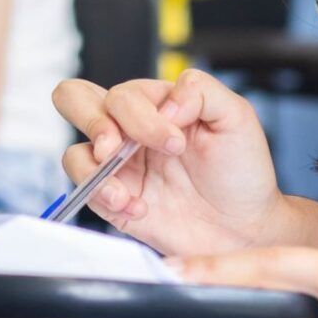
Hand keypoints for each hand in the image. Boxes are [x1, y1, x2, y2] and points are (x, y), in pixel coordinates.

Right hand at [52, 69, 286, 255]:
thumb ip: (201, 91)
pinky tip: (138, 208)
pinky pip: (85, 192)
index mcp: (156, 103)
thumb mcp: (236, 117)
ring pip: (73, 152)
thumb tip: (164, 102)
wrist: (244, 226)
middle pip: (74, 99)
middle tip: (118, 148)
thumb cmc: (241, 170)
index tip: (176, 143)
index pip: (125, 92)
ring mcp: (119, 166)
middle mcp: (130, 129)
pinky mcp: (113, 201)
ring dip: (96, 171)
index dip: (143, 117)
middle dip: (92, 122)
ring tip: (127, 193)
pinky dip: (105, 200)